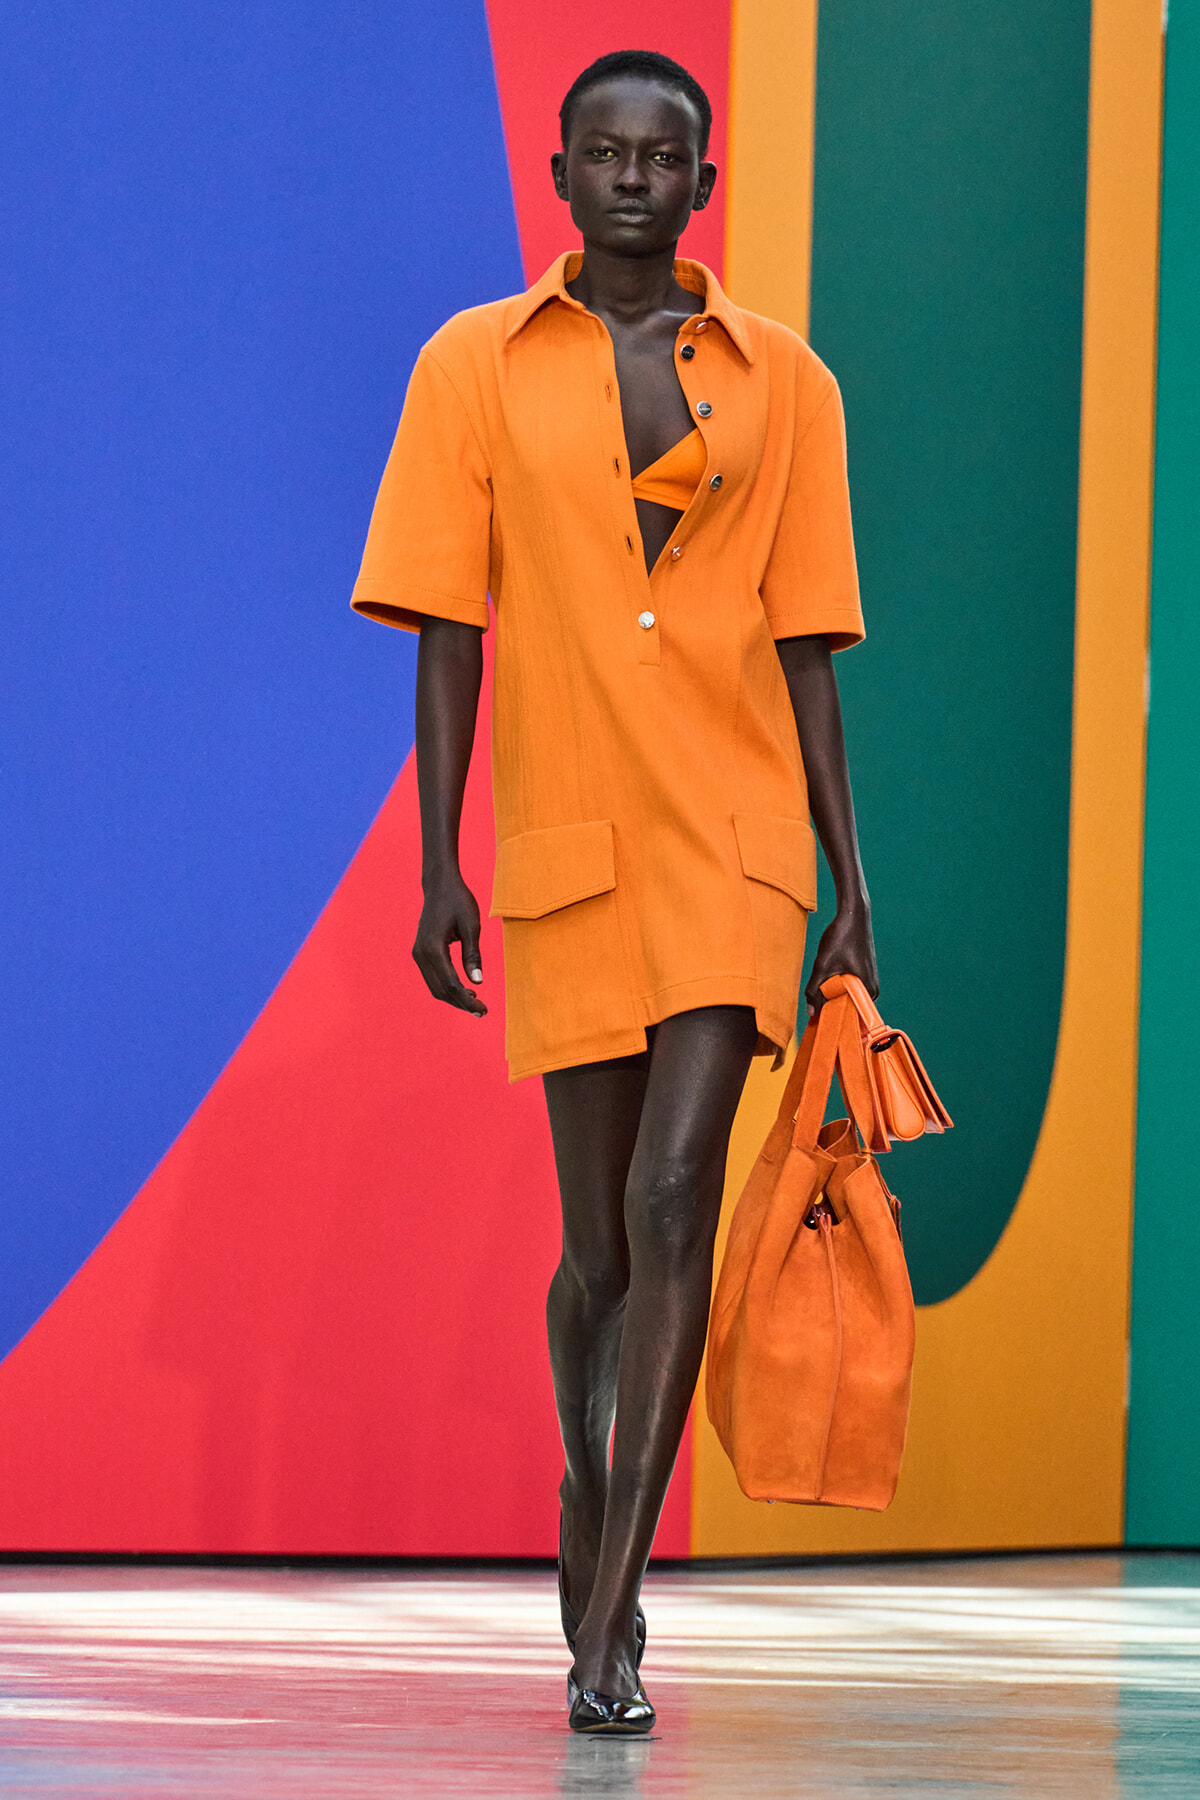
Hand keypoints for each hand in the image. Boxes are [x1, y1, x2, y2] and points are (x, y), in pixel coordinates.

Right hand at [412, 870, 486, 1016]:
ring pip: (434, 987)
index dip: (467, 1000)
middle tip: (482, 1011)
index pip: (450, 984)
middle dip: (461, 1003)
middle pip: (440, 990)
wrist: (440, 884)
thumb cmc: (459, 901)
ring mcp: (418, 953)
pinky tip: (465, 989)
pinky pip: (433, 977)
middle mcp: (421, 954)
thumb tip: (478, 983)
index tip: (483, 1008)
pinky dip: (447, 987)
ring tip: (475, 1002)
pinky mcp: (420, 952)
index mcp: (433, 948)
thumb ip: (473, 955)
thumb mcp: (472, 926)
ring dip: (454, 998)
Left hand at [805, 899, 877, 1019]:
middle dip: (830, 1010)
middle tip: (812, 1017)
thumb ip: (814, 990)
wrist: (853, 914)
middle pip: (847, 1009)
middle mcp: (871, 990)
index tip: (819, 1031)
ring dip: (830, 999)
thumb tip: (811, 1013)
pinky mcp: (862, 975)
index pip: (850, 1018)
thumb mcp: (822, 965)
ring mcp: (868, 983)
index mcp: (868, 991)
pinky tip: (822, 988)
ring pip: (845, 998)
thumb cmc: (840, 937)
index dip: (834, 1023)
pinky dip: (834, 990)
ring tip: (816, 1002)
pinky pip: (846, 990)